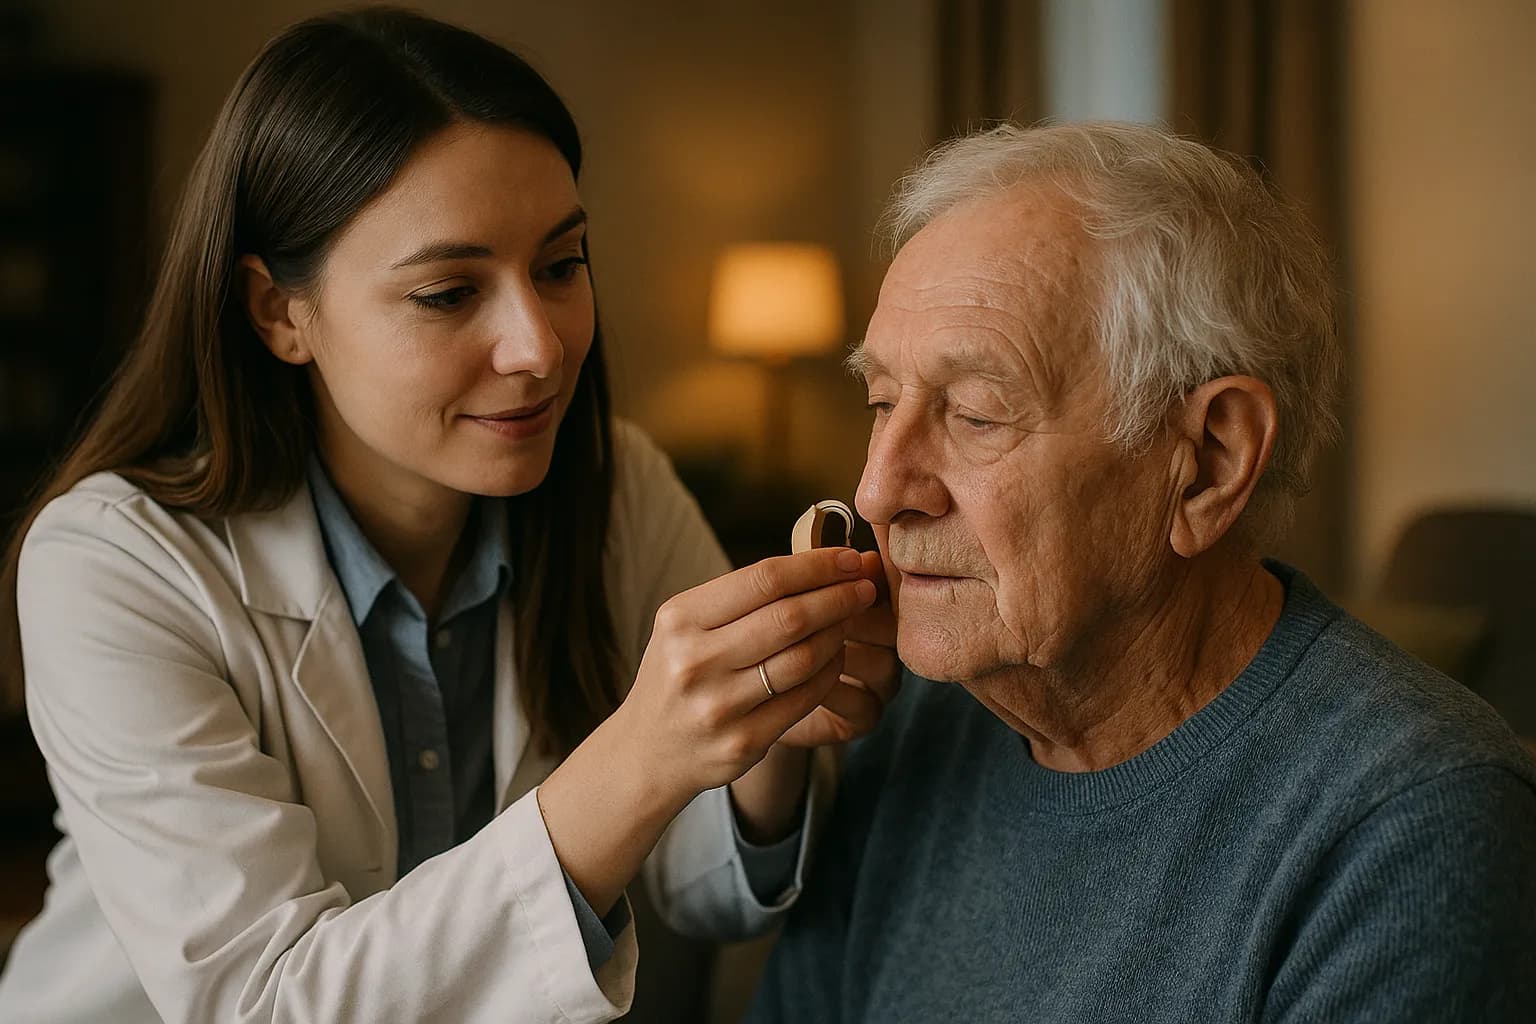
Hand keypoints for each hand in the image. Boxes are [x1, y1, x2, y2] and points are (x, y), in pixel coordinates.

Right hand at [613, 546, 877, 800]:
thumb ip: (742, 594)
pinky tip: (836, 657)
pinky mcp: (743, 742)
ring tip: (852, 620)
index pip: (764, 578)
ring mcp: (718, 706)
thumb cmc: (680, 672)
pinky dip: (830, 672)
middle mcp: (695, 661)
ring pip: (804, 658)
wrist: (649, 752)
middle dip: (839, 596)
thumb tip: (824, 559)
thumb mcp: (687, 625)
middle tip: (866, 587)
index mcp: (680, 619)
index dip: (816, 565)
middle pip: (789, 617)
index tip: (849, 559)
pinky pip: (805, 698)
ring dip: (839, 633)